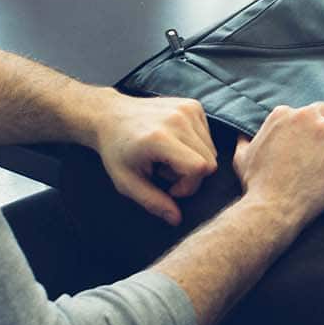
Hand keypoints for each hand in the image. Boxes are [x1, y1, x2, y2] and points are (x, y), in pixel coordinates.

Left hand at [92, 93, 217, 225]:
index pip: (199, 168)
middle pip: (210, 161)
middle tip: (166, 174)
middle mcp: (178, 119)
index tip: (169, 188)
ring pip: (211, 150)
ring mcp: (188, 109)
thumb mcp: (127, 183)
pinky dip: (195, 146)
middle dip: (191, 176)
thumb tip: (176, 219)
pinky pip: (208, 137)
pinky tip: (174, 144)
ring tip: (168, 158)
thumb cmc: (117, 152)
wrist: (111, 116)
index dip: (189, 185)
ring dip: (193, 160)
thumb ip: (153, 202)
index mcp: (159, 139)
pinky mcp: (193, 105)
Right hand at [231, 101, 323, 224]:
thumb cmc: (257, 185)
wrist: (273, 207)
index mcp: (281, 114)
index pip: (302, 112)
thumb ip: (244, 140)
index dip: (306, 129)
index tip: (305, 143)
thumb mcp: (241, 157)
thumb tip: (241, 134)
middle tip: (322, 148)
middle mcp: (304, 116)